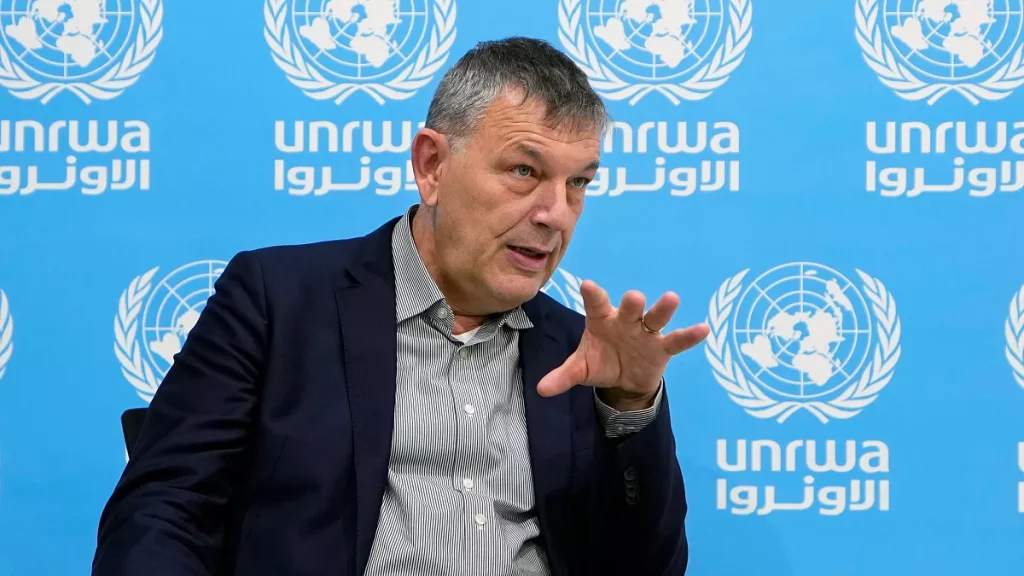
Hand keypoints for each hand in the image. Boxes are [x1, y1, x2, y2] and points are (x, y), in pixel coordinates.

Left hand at [537, 280, 709, 410]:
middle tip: (634, 297)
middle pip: (630, 308)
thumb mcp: (581, 369)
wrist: (624, 381)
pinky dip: (690, 336)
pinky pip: (677, 340)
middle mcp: (625, 321)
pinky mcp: (662, 347)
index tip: (587, 285)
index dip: (593, 295)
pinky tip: (704, 329)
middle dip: (632, 303)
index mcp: (601, 320)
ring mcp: (646, 332)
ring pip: (655, 317)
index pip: (596, 304)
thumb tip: (541, 389)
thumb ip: (563, 376)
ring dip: (662, 309)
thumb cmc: (601, 362)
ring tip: (672, 298)